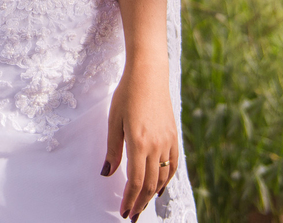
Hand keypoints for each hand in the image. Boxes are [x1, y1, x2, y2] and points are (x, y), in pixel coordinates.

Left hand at [102, 61, 178, 220]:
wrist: (149, 74)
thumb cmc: (127, 95)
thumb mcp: (114, 122)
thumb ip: (113, 150)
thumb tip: (107, 173)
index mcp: (139, 143)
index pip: (135, 181)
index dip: (130, 200)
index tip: (124, 212)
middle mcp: (156, 146)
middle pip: (150, 184)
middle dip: (140, 203)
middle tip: (132, 216)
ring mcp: (168, 141)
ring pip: (162, 177)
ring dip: (152, 194)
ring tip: (142, 204)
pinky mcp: (174, 136)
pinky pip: (173, 165)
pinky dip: (166, 179)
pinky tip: (159, 187)